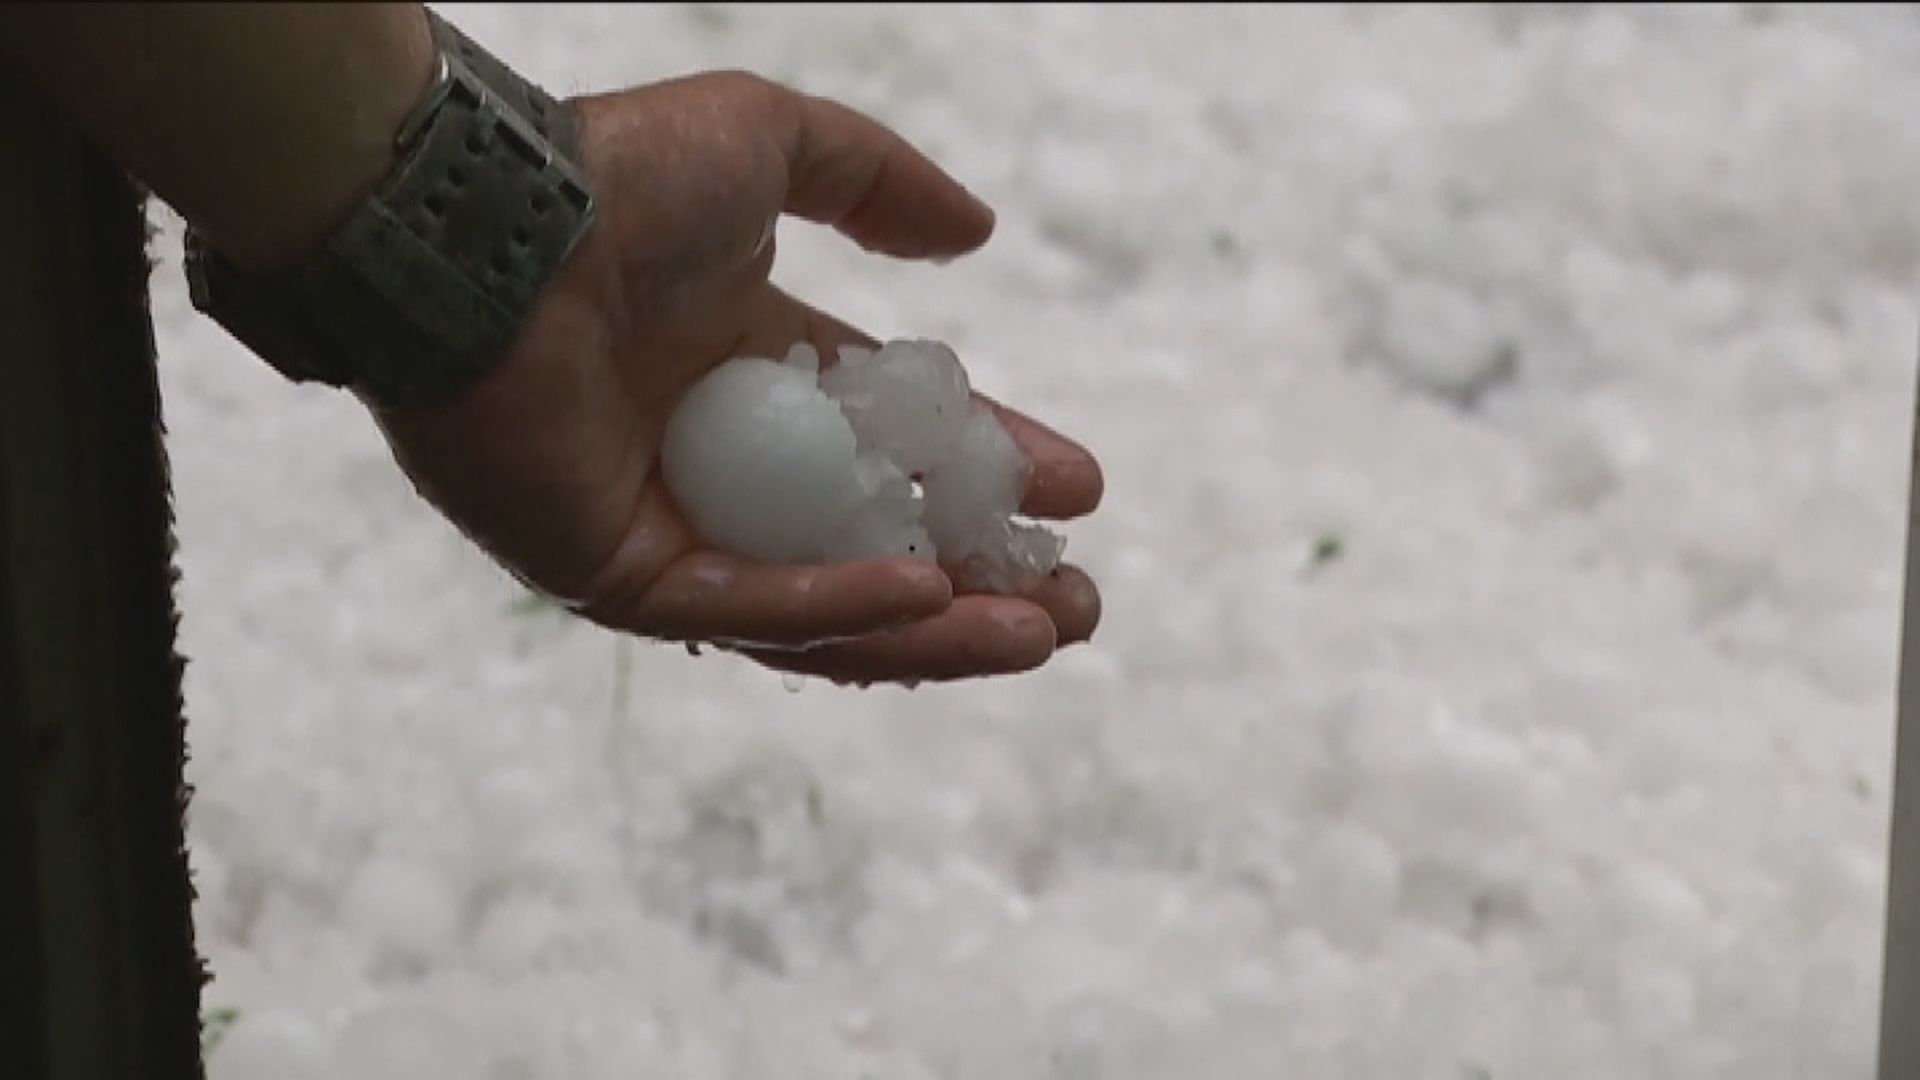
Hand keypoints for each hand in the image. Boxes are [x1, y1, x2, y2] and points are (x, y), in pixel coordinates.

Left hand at [366, 71, 1103, 684]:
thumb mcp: (773, 147)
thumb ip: (878, 183)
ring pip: (825, 612)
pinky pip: (748, 610)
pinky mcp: (618, 578)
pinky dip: (838, 611)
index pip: (898, 451)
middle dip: (986, 582)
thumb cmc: (616, 181)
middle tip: (1077, 602)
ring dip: (938, 629)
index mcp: (763, 380)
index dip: (991, 471)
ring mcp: (673, 532)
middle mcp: (725, 468)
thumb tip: (975, 235)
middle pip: (878, 551)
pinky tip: (927, 595)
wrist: (488, 230)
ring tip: (1039, 632)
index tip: (1079, 490)